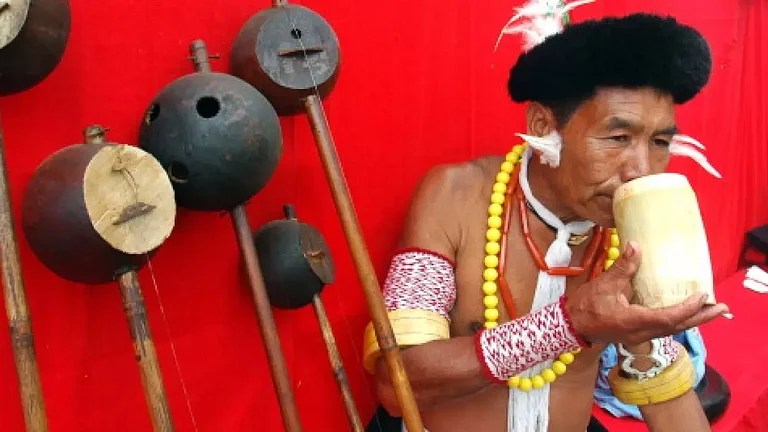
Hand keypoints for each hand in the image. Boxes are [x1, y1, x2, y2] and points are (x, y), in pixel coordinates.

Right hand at [564, 241, 728, 345]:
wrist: (572, 325)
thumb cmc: (586, 306)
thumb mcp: (604, 284)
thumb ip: (623, 267)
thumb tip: (636, 245)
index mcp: (634, 321)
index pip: (668, 317)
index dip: (688, 308)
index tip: (702, 295)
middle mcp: (641, 333)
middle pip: (678, 328)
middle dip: (702, 318)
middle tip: (723, 308)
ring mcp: (640, 336)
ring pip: (673, 330)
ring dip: (694, 320)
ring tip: (711, 310)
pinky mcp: (638, 333)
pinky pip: (665, 328)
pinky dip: (680, 320)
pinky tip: (686, 313)